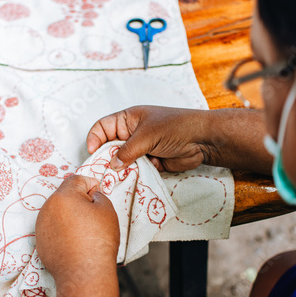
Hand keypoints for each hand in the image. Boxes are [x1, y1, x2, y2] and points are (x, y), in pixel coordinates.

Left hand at [35, 175, 119, 296]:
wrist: (84, 274)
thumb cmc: (97, 243)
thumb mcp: (107, 210)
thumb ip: (98, 195)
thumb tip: (93, 195)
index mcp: (63, 196)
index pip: (77, 179)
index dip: (90, 184)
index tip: (98, 193)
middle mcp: (48, 207)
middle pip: (65, 194)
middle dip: (79, 200)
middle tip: (93, 214)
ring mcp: (42, 224)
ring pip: (58, 211)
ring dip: (70, 214)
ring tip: (84, 230)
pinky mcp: (40, 239)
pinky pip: (53, 226)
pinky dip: (63, 229)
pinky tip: (75, 240)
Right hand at [87, 105, 209, 171]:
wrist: (203, 140)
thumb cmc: (175, 127)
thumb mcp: (147, 135)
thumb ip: (127, 151)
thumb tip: (112, 165)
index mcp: (128, 120)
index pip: (103, 127)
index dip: (94, 139)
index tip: (92, 153)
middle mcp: (131, 134)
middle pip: (110, 147)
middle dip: (107, 158)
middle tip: (104, 171)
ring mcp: (141, 148)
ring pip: (122, 161)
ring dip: (123, 168)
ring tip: (122, 176)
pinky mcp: (150, 162)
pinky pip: (136, 170)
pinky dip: (137, 174)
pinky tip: (143, 173)